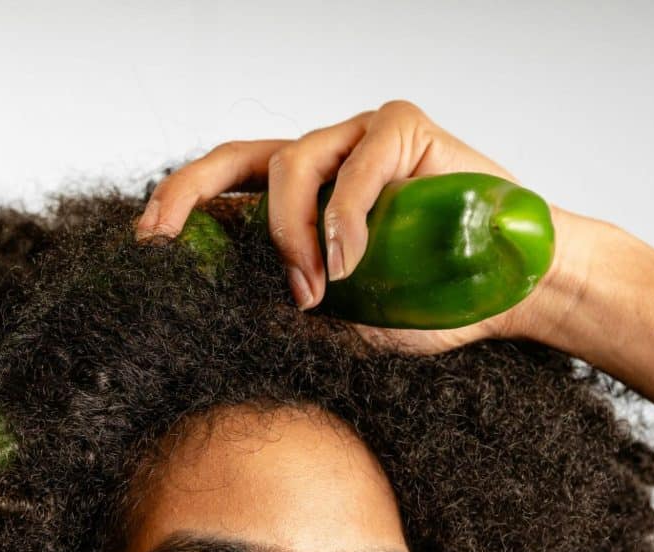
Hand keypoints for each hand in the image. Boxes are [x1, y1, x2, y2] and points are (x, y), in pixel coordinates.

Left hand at [136, 100, 569, 354]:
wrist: (509, 294)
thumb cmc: (426, 304)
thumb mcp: (340, 318)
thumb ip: (285, 307)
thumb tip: (216, 322)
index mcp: (296, 204)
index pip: (221, 193)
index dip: (176, 210)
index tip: (144, 251)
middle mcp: (320, 163)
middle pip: (234, 157)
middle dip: (186, 192)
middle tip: (162, 238)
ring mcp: (358, 139)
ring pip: (291, 163)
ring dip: (289, 235)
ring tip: (313, 291)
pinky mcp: (402, 127)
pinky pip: (357, 162)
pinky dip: (344, 215)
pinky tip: (349, 260)